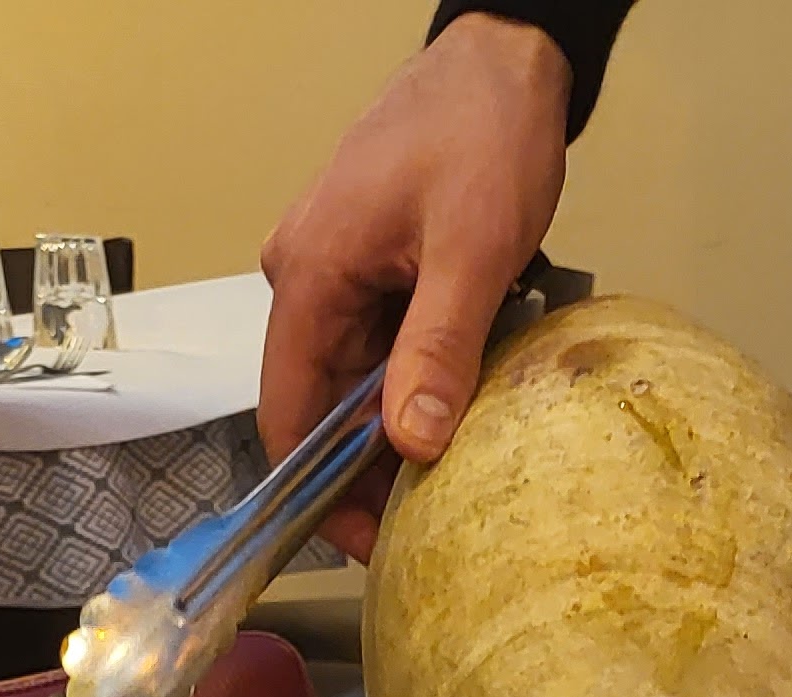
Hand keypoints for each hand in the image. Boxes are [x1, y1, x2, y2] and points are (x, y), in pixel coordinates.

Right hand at [258, 14, 572, 561]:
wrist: (504, 58)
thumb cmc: (481, 130)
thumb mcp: (471, 250)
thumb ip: (437, 350)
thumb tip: (412, 444)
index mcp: (309, 275)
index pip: (287, 416)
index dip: (321, 493)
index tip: (370, 544)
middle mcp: (306, 276)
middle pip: (321, 406)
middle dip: (368, 467)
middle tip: (426, 519)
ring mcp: (336, 270)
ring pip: (356, 379)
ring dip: (400, 421)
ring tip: (454, 457)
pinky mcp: (368, 264)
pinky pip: (381, 344)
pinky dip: (415, 377)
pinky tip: (458, 394)